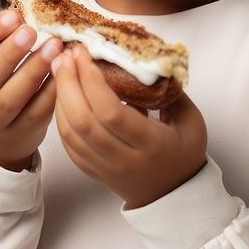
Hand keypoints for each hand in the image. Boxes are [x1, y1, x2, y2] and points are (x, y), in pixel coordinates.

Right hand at [0, 10, 63, 171]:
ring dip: (33, 71)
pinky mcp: (21, 132)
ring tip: (54, 47)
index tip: (13, 15)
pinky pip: (36, 112)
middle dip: (9, 52)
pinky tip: (64, 72)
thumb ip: (2, 41)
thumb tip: (30, 9)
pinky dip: (51, 92)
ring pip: (10, 99)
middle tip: (31, 31)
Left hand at [51, 45, 207, 208]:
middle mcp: (123, 159)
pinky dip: (60, 117)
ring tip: (59, 68)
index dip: (92, 81)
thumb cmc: (184, 151)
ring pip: (70, 133)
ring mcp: (104, 168)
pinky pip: (68, 143)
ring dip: (60, 98)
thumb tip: (149, 60)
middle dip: (69, 84)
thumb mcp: (190, 120)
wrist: (173, 194)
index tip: (84, 54)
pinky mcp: (92, 170)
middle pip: (84, 121)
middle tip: (65, 56)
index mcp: (150, 145)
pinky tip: (61, 95)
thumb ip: (171, 90)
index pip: (112, 113)